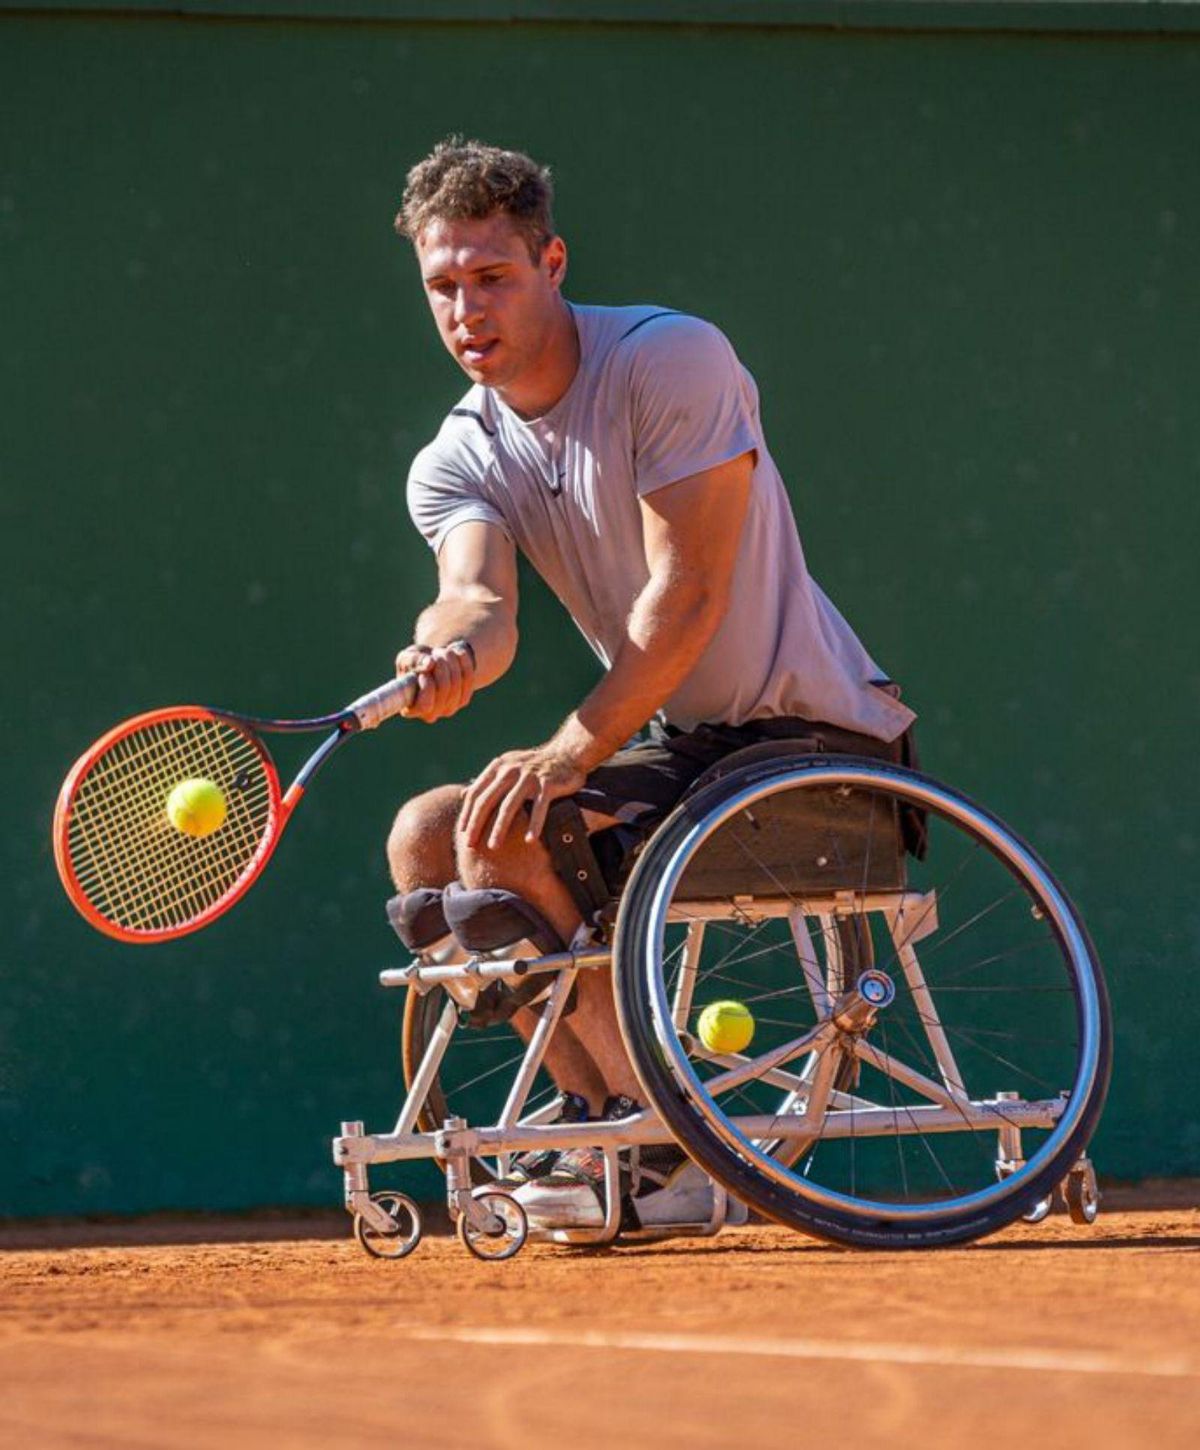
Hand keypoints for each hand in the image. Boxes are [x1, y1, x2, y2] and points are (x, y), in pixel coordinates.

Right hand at [395, 641, 474, 723]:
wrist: (434, 662)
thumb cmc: (415, 663)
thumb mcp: (407, 658)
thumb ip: (413, 660)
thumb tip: (429, 664)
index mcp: (410, 708)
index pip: (424, 705)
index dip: (427, 686)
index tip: (424, 671)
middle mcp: (429, 714)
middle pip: (443, 689)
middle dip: (441, 665)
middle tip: (436, 652)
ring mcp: (447, 710)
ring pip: (456, 683)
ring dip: (452, 662)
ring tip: (445, 651)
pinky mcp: (462, 701)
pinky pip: (468, 680)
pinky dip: (465, 663)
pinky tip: (459, 653)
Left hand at [461, 744, 586, 850]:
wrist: (566, 754)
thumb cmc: (533, 766)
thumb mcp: (507, 768)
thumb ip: (487, 781)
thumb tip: (463, 795)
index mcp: (498, 766)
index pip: (476, 793)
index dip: (467, 814)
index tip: (463, 833)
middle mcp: (510, 769)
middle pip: (487, 801)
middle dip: (477, 824)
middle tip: (470, 844)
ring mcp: (529, 776)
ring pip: (509, 806)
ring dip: (499, 828)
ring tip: (493, 847)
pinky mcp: (547, 783)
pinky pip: (539, 808)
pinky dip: (534, 825)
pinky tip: (529, 841)